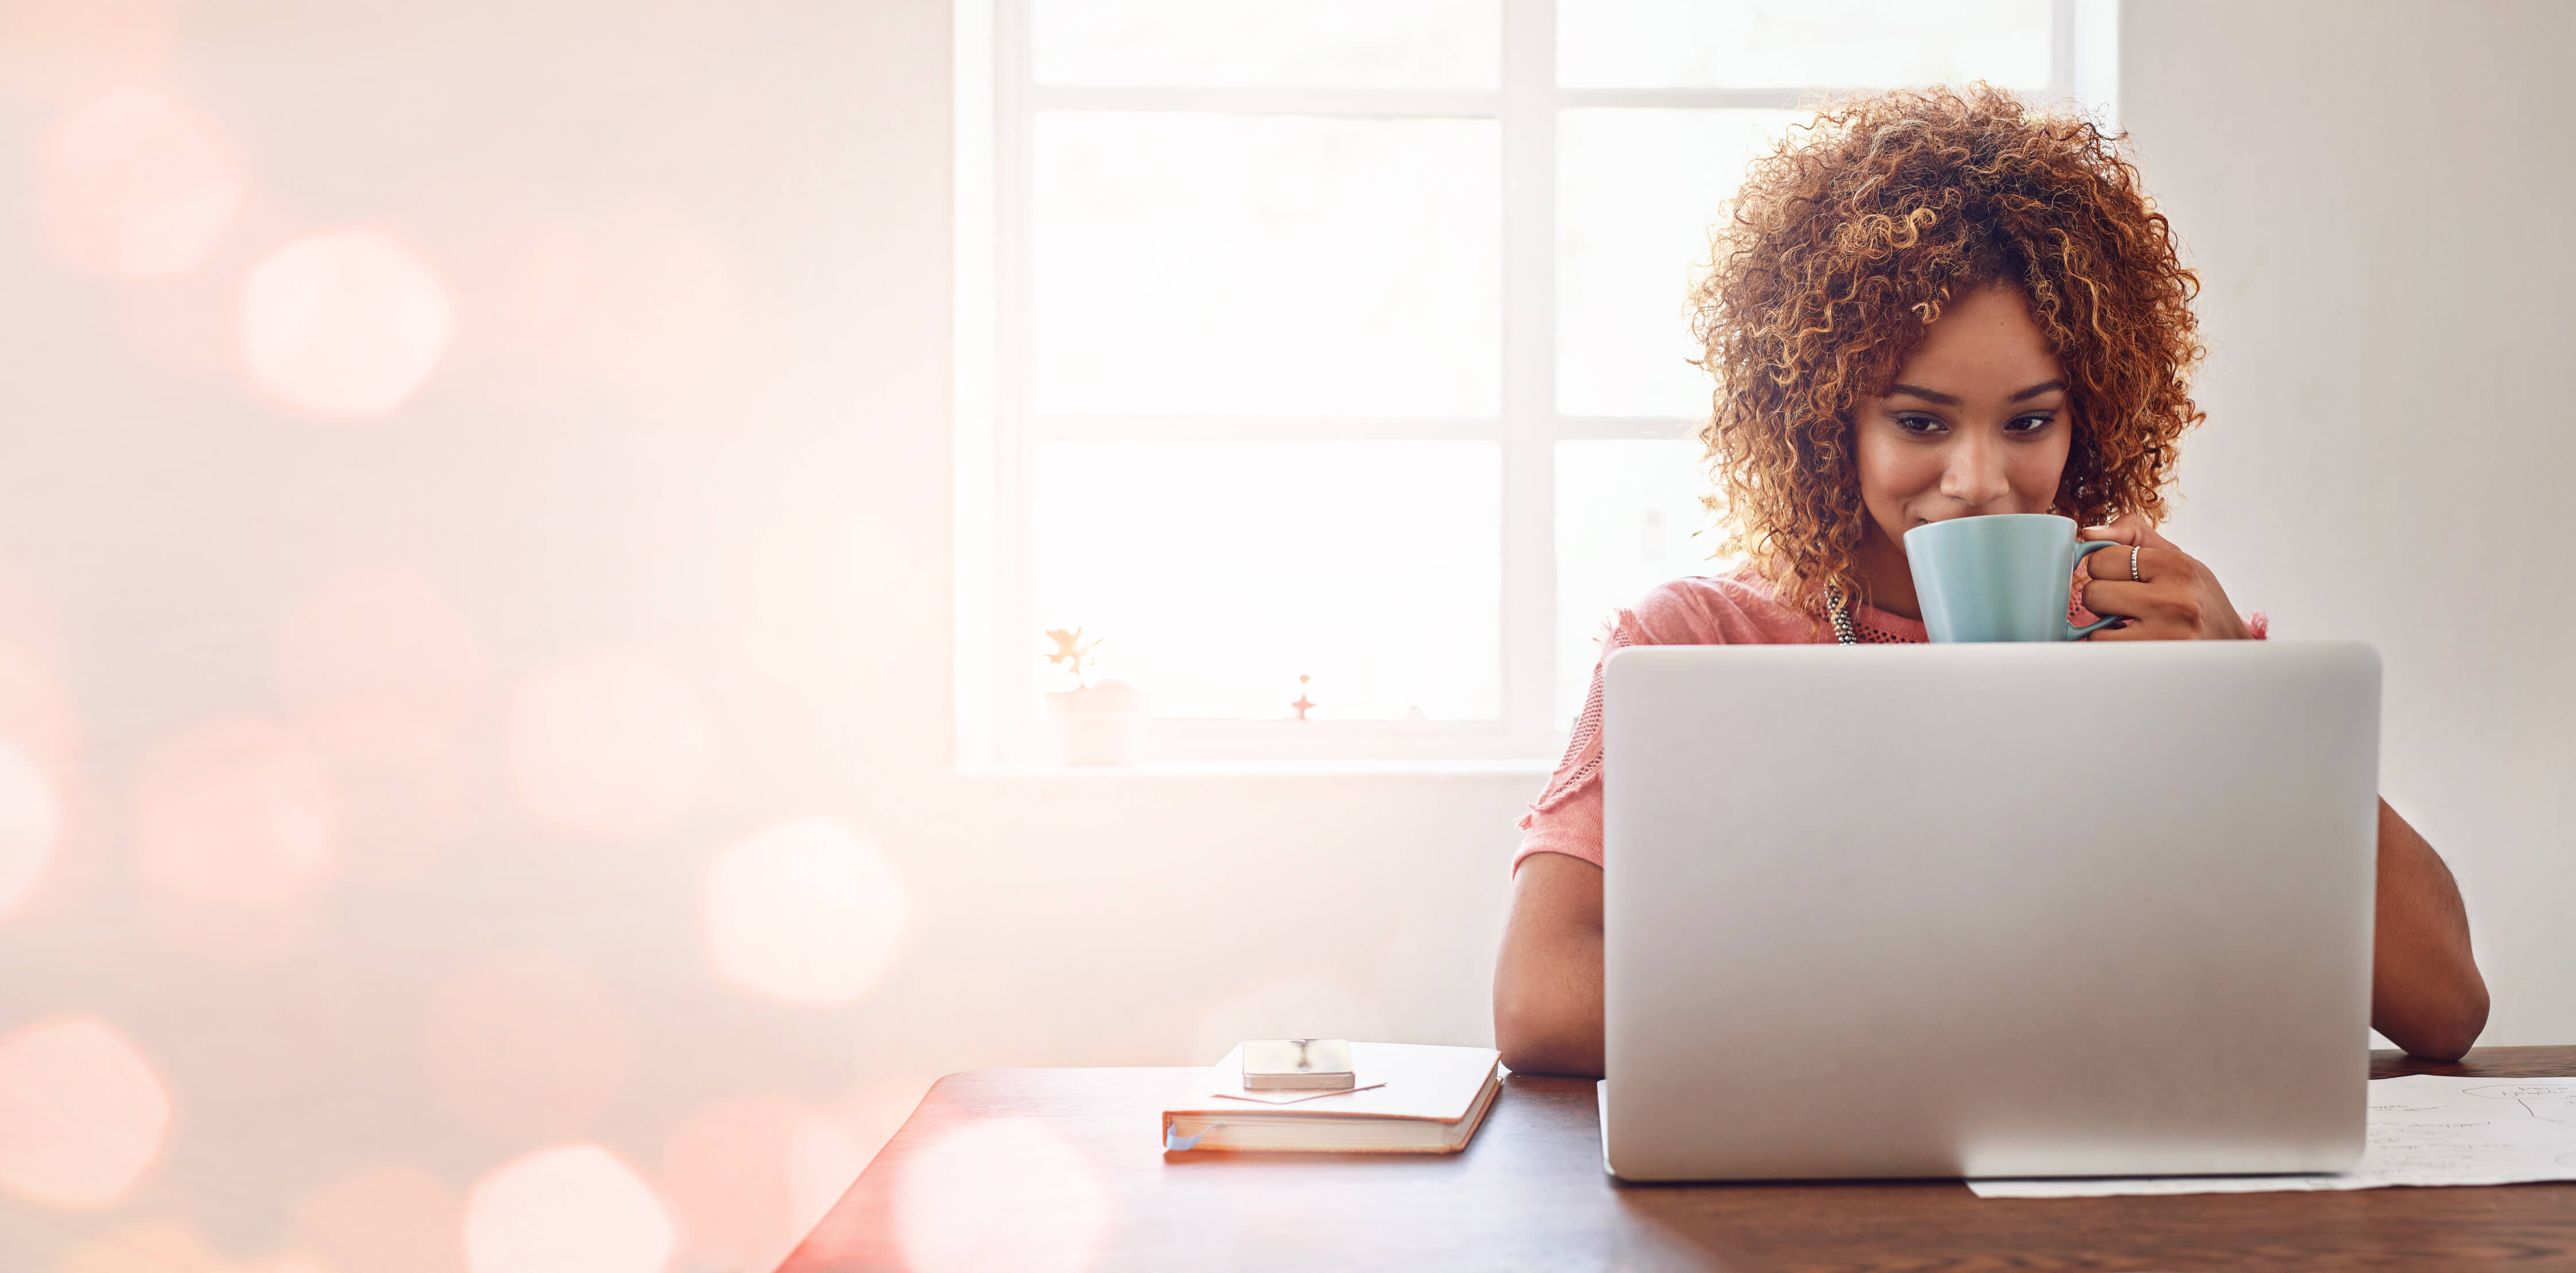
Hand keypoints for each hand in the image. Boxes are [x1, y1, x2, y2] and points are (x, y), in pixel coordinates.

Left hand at [2077, 513, 2252, 640]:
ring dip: (2105, 628)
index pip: (2102, 559)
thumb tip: (2088, 533)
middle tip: (2125, 603)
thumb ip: (2133, 536)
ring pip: (2095, 629)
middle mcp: (2173, 600)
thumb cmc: (2198, 599)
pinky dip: (2113, 648)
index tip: (2119, 576)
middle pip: (2093, 593)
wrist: (2230, 645)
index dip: (2103, 568)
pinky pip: (2107, 653)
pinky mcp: (2156, 662)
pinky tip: (2135, 641)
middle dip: (2102, 598)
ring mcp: (2165, 635)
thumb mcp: (2177, 558)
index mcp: (2176, 566)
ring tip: (2132, 624)